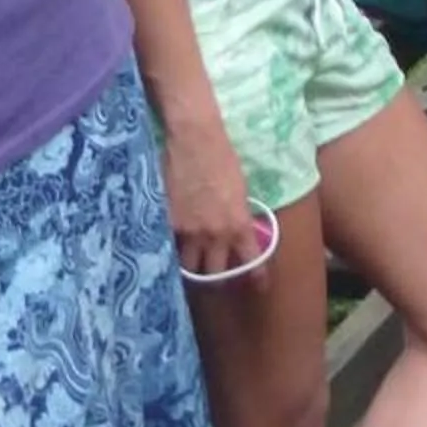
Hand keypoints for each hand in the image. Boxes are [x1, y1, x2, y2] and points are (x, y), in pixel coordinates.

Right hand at [163, 122, 266, 283]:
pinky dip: (171, 250)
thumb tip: (236, 230)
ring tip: (191, 267)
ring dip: (192, 269)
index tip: (259, 286)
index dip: (256, 277)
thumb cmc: (223, 157)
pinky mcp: (166, 223)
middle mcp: (215, 235)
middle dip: (216, 280)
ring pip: (189, 268)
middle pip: (215, 274)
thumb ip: (237, 216)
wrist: (194, 140)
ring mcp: (188, 232)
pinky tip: (170, 248)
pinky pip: (169, 247)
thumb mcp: (240, 190)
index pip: (251, 262)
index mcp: (239, 225)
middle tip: (215, 279)